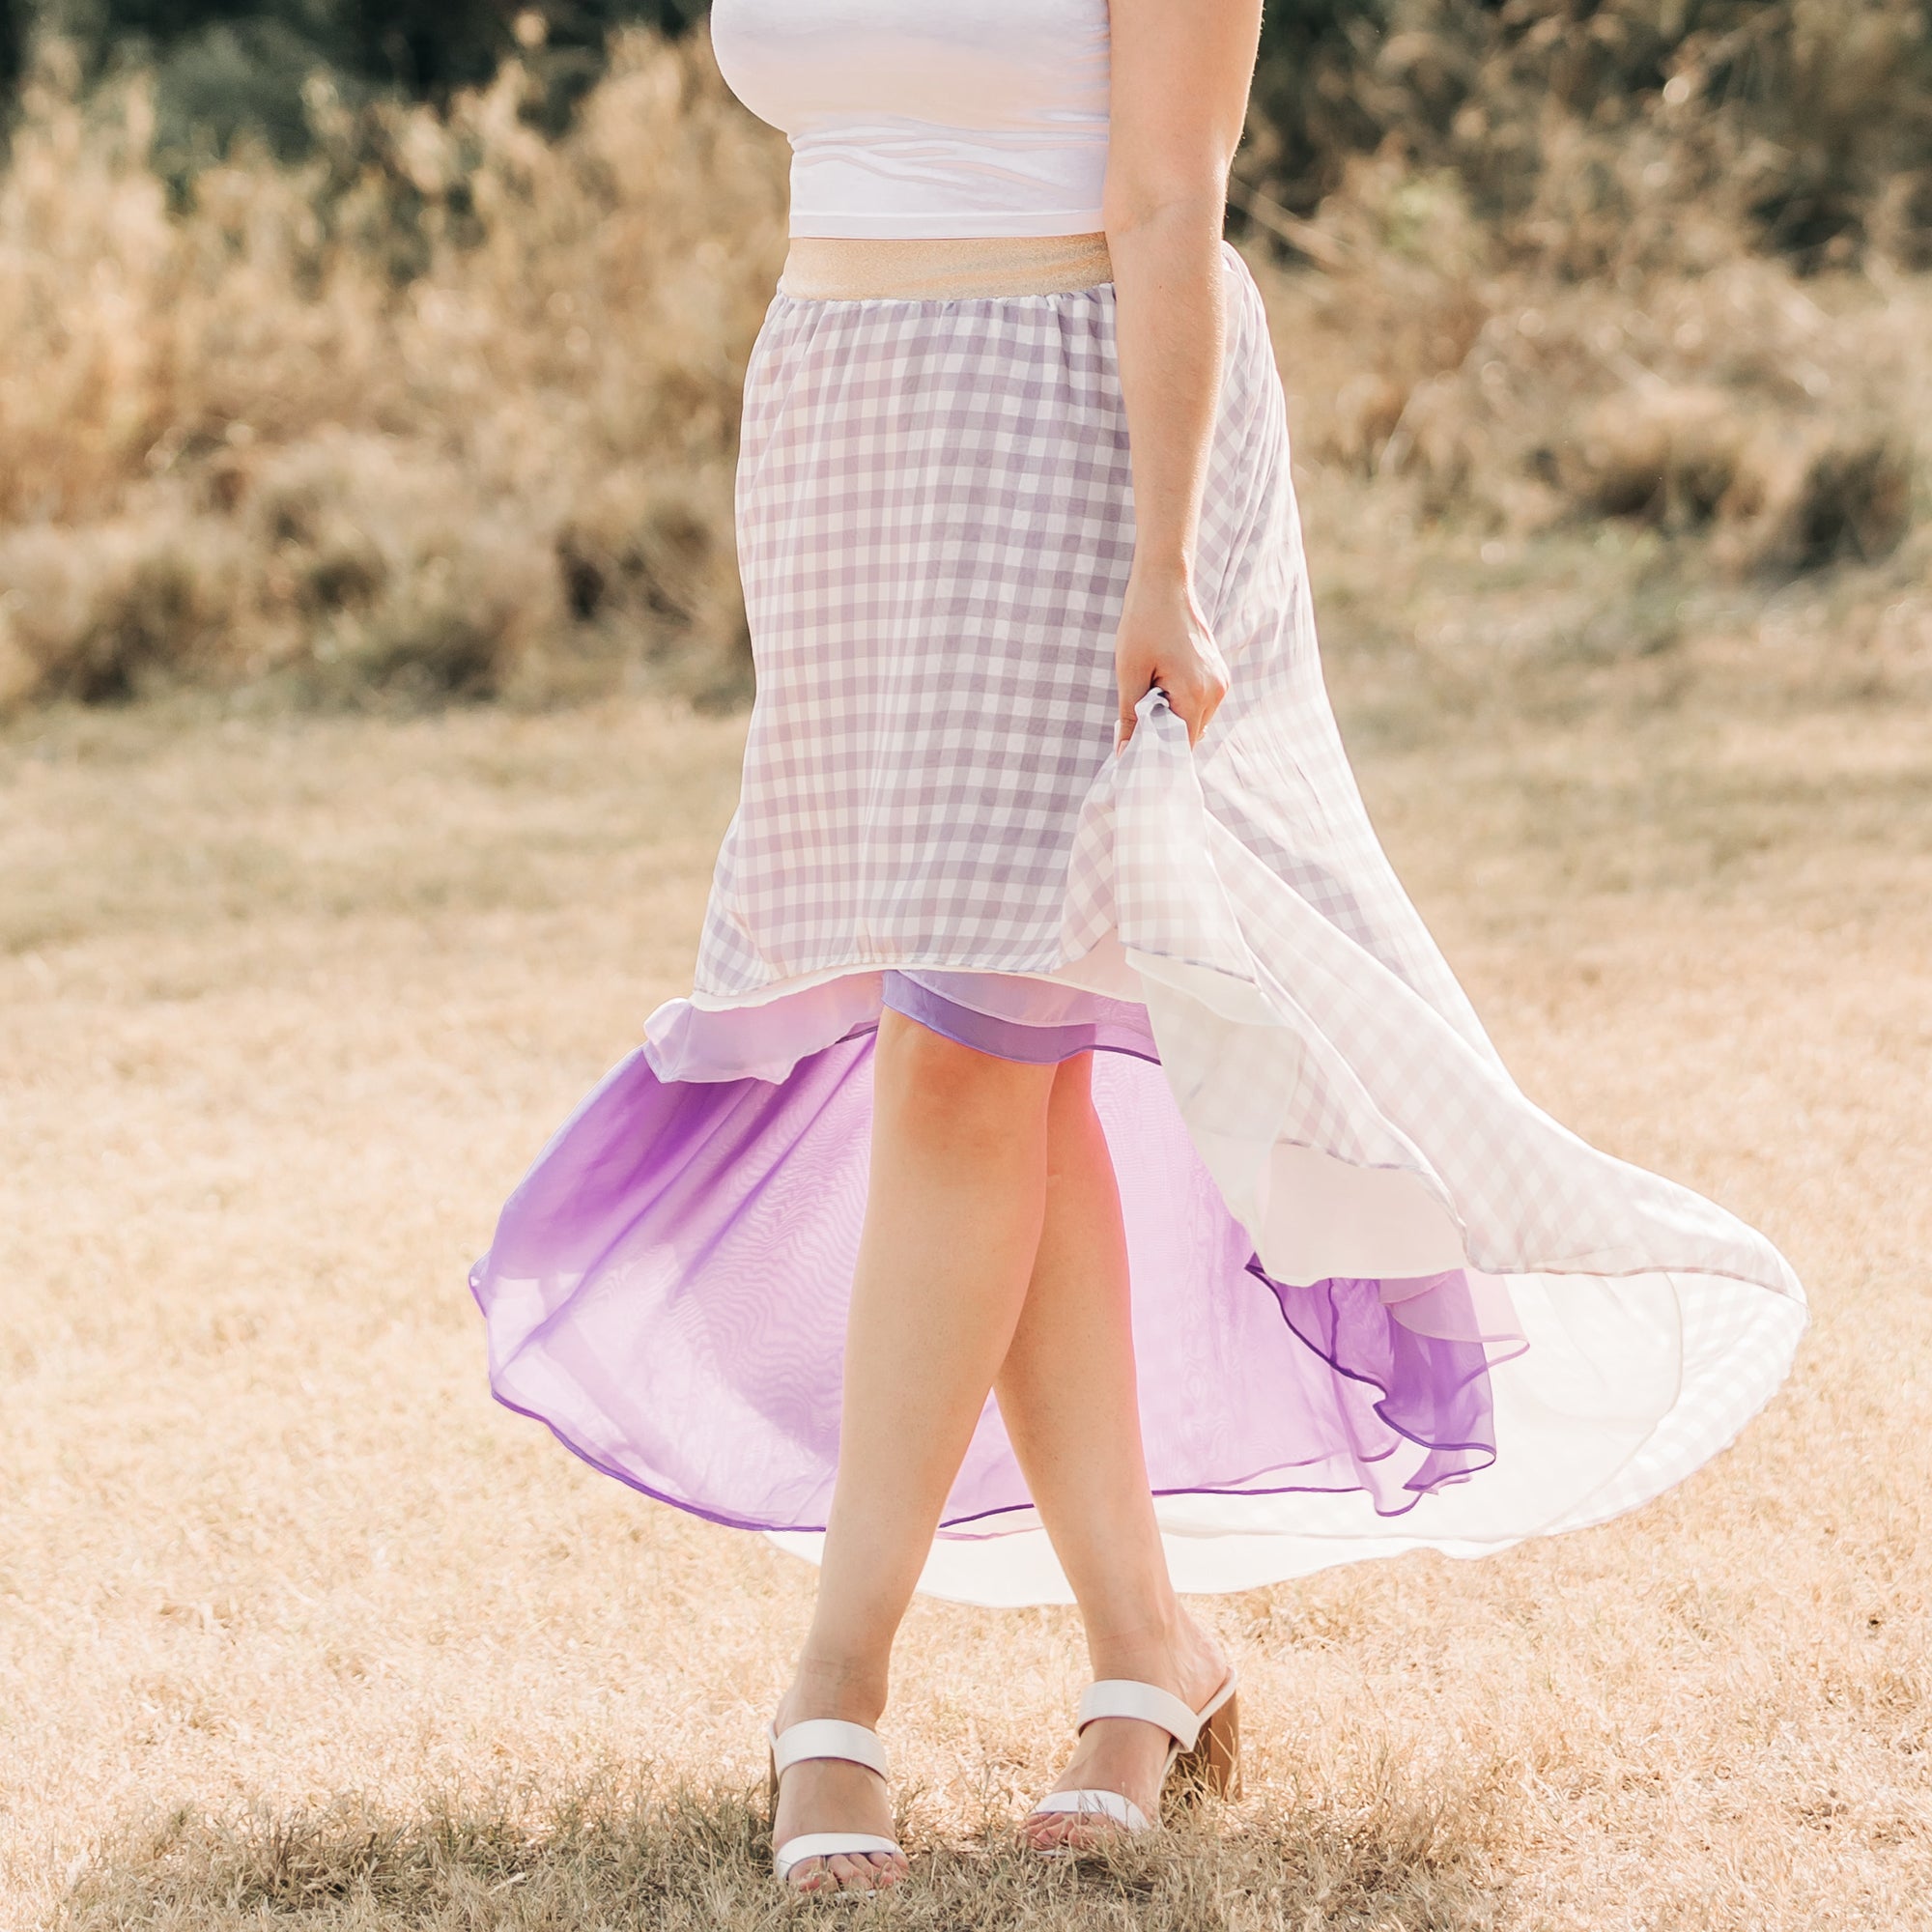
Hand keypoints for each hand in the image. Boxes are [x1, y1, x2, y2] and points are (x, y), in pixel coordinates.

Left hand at [1114, 568, 1228, 748]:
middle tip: (1134, 723)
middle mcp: (1216, 692)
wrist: (1164, 584)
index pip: (1182, 747)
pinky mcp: (1218, 673)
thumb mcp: (1129, 673)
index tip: (1135, 755)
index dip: (1158, 755)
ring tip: (1148, 695)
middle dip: (1163, 735)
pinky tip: (1161, 685)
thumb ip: (1129, 718)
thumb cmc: (1143, 624)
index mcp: (1196, 695)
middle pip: (1189, 736)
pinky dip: (1180, 703)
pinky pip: (1199, 703)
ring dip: (1171, 718)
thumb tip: (1124, 754)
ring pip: (1194, 720)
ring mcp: (1220, 682)